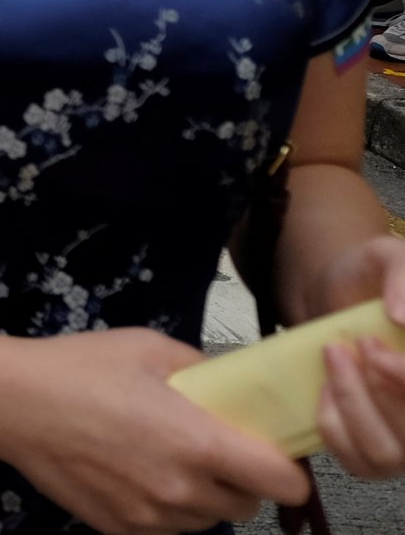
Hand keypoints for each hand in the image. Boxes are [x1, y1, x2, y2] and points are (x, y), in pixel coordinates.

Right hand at [0, 329, 311, 533]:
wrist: (10, 403)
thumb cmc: (77, 369)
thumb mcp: (149, 348)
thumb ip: (203, 369)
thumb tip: (229, 384)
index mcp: (198, 443)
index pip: (284, 485)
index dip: (288, 472)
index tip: (273, 455)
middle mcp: (181, 489)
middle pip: (247, 507)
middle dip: (240, 482)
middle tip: (213, 450)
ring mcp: (150, 515)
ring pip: (206, 521)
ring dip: (202, 496)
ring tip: (167, 459)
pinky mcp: (120, 528)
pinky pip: (166, 528)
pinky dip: (165, 508)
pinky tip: (136, 472)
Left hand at [312, 235, 404, 479]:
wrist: (331, 290)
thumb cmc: (367, 276)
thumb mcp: (387, 256)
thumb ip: (403, 275)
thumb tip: (403, 318)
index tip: (377, 353)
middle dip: (385, 395)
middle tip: (353, 348)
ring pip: (390, 454)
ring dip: (355, 407)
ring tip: (334, 357)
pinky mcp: (372, 450)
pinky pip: (358, 463)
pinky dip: (335, 429)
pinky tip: (323, 390)